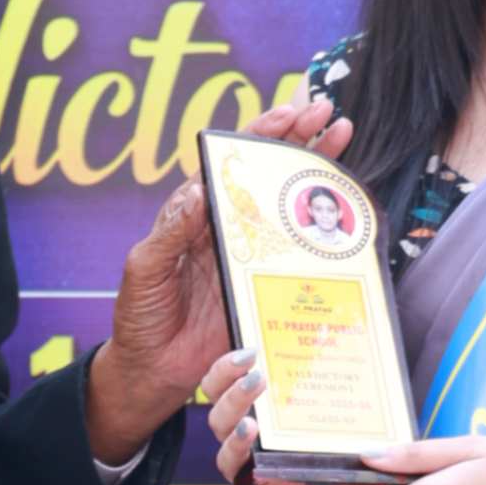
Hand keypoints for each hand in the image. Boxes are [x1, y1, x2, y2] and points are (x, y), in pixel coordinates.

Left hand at [85, 87, 353, 455]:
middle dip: (300, 140)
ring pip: (290, 208)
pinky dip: (323, 237)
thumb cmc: (139, 315)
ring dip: (317, 177)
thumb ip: (170, 231)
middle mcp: (230, 227)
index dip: (262, 133)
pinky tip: (345, 214)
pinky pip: (299, 258)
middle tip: (329, 115)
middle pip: (270, 173)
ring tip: (343, 142)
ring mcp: (252, 256)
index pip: (232, 160)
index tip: (290, 114)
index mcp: (197, 213)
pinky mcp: (266, 288)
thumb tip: (199, 191)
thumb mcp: (144, 268)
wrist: (151, 370)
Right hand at [189, 348, 393, 484]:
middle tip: (259, 380)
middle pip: (219, 417)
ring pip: (224, 458)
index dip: (226, 368)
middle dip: (236, 397)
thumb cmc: (325, 436)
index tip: (252, 352)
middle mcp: (239, 439)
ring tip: (251, 428)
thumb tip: (343, 319)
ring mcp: (246, 472)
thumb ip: (323, 366)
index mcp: (246, 409)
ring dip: (232, 442)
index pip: (218, 384)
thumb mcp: (324, 398)